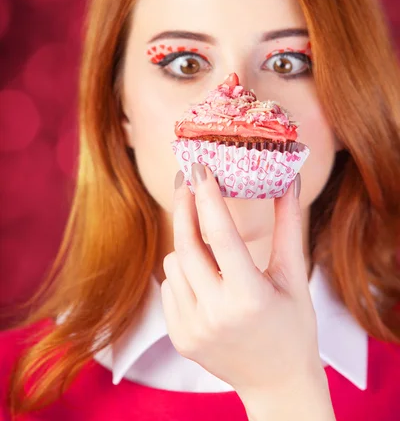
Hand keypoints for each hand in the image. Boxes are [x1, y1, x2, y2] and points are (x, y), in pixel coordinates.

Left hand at [161, 163, 330, 411]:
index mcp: (249, 297)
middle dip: (185, 207)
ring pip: (173, 264)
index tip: (200, 168)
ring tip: (210, 247)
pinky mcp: (180, 338)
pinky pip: (168, 288)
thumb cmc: (293, 326)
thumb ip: (288, 226)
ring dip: (187, 246)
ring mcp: (193, 330)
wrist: (278, 383)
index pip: (221, 236)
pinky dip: (183, 274)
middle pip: (185, 246)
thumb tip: (288, 180)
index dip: (208, 197)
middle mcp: (216, 315)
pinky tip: (206, 280)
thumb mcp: (294, 276)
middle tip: (186, 180)